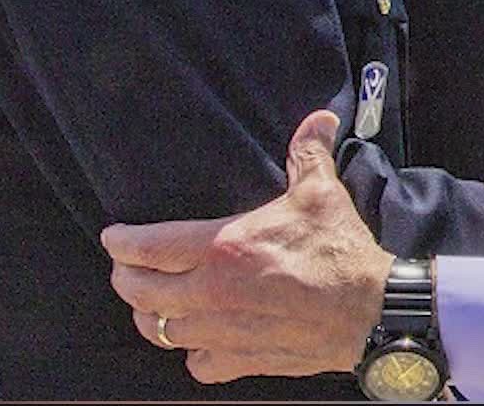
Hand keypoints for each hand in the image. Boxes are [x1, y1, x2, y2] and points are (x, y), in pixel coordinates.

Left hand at [101, 110, 392, 383]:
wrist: (370, 311)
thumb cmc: (339, 251)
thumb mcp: (321, 193)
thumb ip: (308, 154)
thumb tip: (319, 118)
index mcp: (222, 248)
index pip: (148, 248)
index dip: (122, 243)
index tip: (113, 238)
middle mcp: (211, 293)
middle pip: (140, 292)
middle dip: (125, 279)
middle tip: (125, 268)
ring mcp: (222, 332)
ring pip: (160, 331)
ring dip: (151, 316)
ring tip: (151, 304)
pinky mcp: (243, 361)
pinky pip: (197, 364)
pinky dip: (192, 353)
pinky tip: (199, 340)